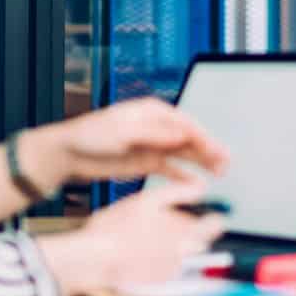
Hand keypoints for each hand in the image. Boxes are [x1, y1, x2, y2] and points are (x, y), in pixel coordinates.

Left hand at [21, 97, 229, 185]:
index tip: (216, 150)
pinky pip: (170, 169)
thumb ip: (154, 134)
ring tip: (220, 172)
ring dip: (202, 162)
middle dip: (209, 150)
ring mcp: (153, 145)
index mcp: (152, 112)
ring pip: (184, 154)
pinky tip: (198, 182)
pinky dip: (184, 175)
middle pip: (189, 138)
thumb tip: (181, 135)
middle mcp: (156, 127)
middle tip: (226, 163)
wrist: (69, 153)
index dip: (203, 137)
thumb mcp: (123, 131)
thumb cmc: (91, 135)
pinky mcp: (147, 162)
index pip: (185, 124)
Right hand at [38, 179, 227, 294]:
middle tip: (168, 227)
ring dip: (175, 248)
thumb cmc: (116, 229)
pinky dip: (161, 263)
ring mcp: (173, 270)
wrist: (95, 259)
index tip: (209, 216)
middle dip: (191, 234)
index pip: (215, 226)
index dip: (213, 219)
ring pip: (184, 255)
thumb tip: (199, 188)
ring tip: (150, 240)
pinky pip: (168, 270)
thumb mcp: (148, 199)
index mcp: (186, 231)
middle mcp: (184, 253)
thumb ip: (178, 192)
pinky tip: (142, 255)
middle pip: (200, 242)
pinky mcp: (159, 284)